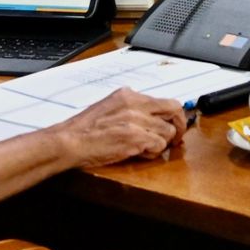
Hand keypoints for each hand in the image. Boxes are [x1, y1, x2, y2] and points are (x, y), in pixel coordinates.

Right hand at [48, 88, 186, 169]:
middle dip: (179, 126)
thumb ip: (131, 108)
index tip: (175, 124)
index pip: (165, 100)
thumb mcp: (109, 107)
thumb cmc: (85, 129)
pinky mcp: (135, 138)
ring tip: (145, 148)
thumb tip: (151, 116)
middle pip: (174, 110)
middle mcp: (135, 104)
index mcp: (129, 95)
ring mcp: (136, 121)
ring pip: (167, 132)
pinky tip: (139, 153)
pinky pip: (158, 146)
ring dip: (161, 144)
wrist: (70, 141)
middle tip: (175, 138)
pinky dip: (152, 153)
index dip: (174, 115)